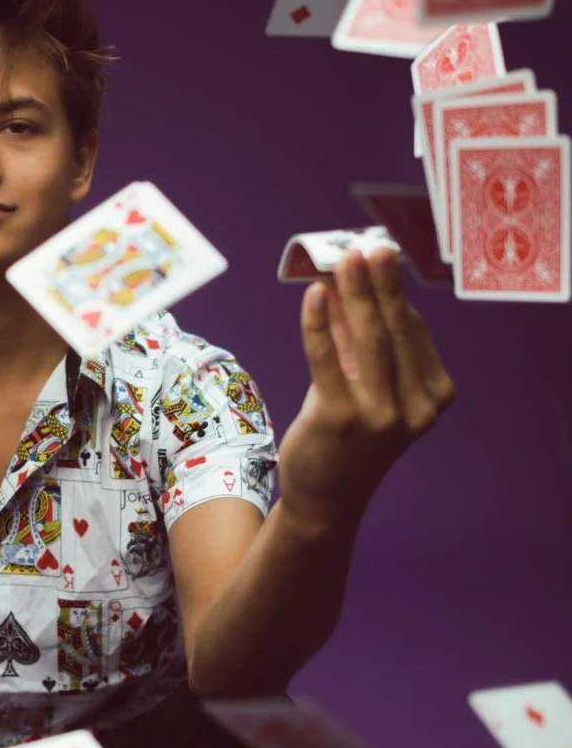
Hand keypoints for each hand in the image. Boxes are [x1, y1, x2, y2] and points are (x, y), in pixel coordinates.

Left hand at [275, 247, 455, 535]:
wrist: (327, 500)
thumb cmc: (348, 440)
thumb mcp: (364, 387)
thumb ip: (357, 342)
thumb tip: (342, 285)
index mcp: (434, 395)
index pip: (413, 331)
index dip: (391, 292)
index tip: (376, 256)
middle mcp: (416, 406)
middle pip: (396, 330)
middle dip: (380, 284)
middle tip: (368, 247)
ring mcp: (381, 415)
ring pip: (369, 340)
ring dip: (355, 294)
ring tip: (342, 260)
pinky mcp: (341, 419)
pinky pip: (329, 360)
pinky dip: (320, 324)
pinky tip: (313, 296)